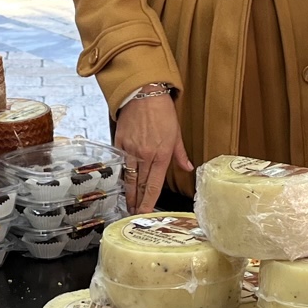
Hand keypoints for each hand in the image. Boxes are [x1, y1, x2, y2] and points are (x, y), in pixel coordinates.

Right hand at [115, 87, 190, 211]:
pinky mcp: (119, 142)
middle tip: (134, 214)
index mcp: (161, 155)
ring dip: (128, 193)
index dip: (148, 202)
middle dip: (137, 202)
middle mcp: (145, 155)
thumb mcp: (176, 133)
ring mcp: (130, 150)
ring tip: (127, 204)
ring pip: (128, 178)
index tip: (145, 213)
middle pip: (139, 186)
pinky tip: (120, 184)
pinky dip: (120, 175)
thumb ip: (180, 154)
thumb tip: (188, 167)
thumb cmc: (162, 111)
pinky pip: (120, 163)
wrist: (144, 93)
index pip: (154, 186)